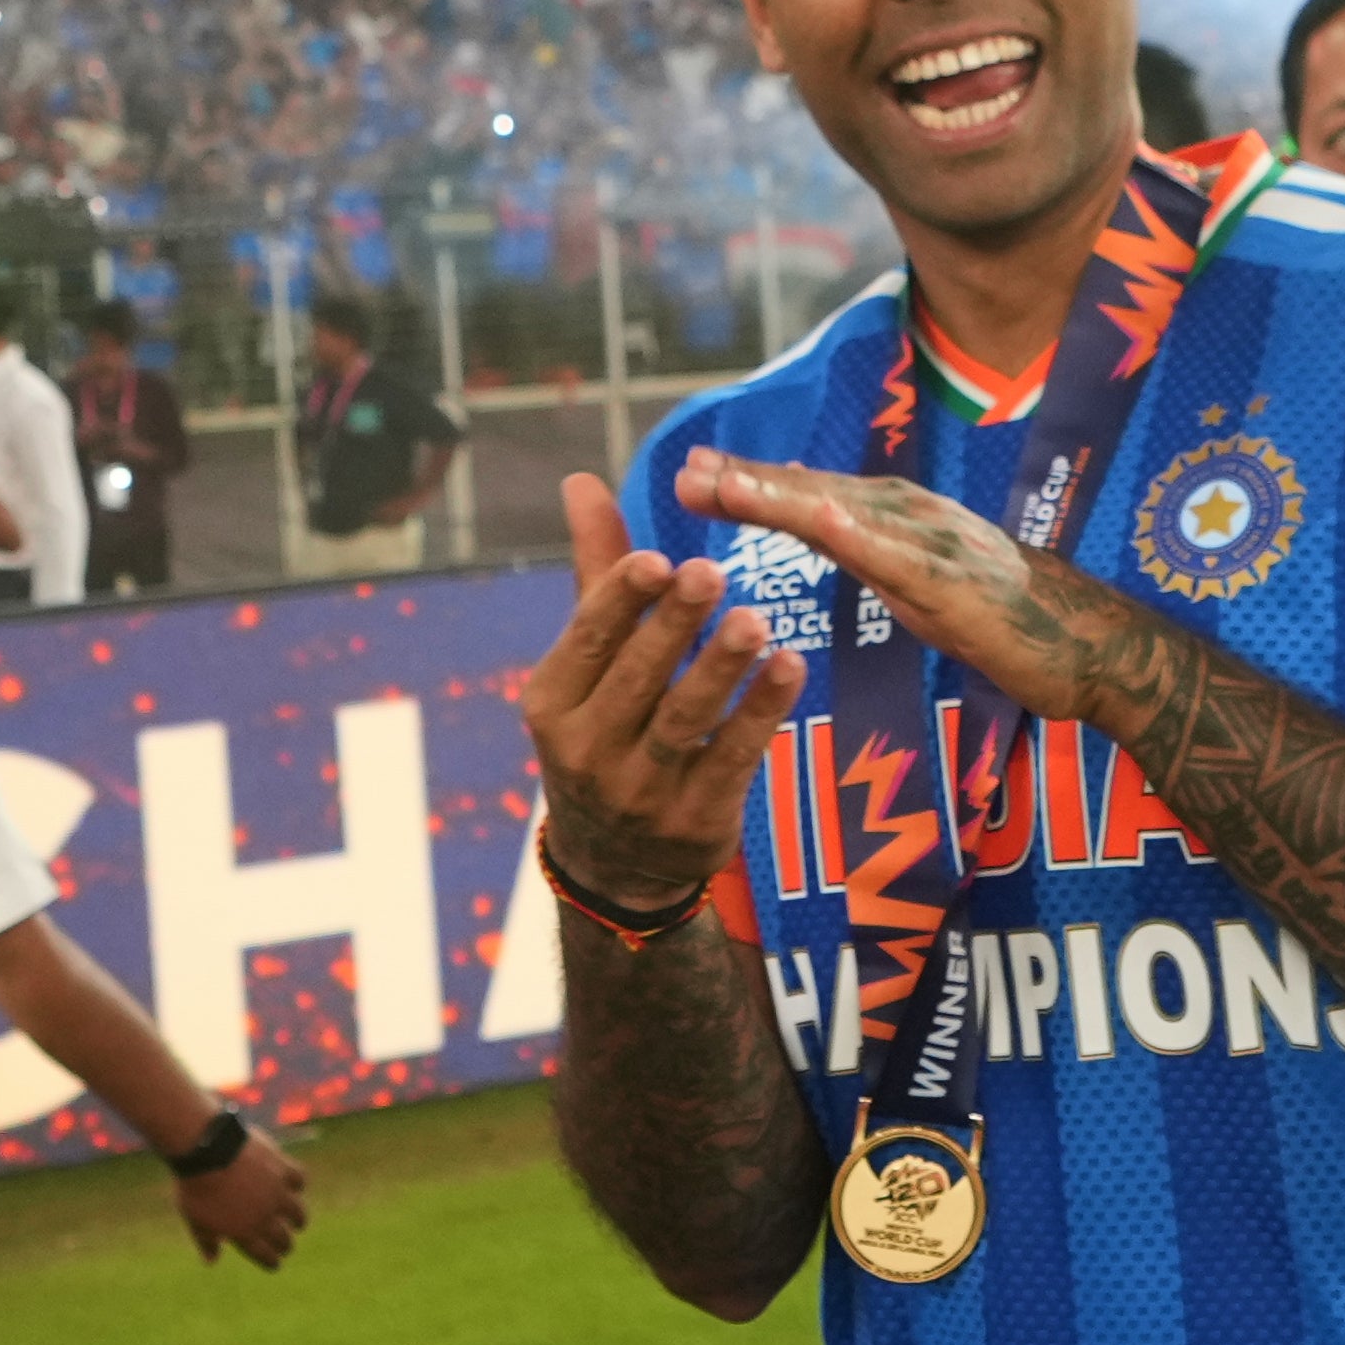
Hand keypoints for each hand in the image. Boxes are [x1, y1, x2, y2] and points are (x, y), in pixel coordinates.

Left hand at [175, 1123, 307, 1270]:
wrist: (207, 1153)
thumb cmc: (196, 1187)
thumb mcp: (195, 1219)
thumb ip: (206, 1241)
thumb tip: (212, 1262)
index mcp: (243, 1232)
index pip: (264, 1255)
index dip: (271, 1262)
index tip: (275, 1264)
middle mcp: (265, 1216)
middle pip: (282, 1238)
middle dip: (285, 1245)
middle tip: (286, 1246)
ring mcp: (276, 1193)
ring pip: (297, 1212)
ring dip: (299, 1220)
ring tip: (299, 1222)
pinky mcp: (282, 1169)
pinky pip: (299, 1180)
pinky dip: (299, 1184)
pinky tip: (296, 1186)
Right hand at [524, 472, 803, 908]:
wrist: (617, 864)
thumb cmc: (606, 731)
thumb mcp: (590, 664)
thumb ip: (599, 573)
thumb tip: (582, 480)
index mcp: (553, 702)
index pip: (587, 641)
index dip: (621, 599)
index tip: (658, 558)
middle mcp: (586, 750)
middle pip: (636, 678)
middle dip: (673, 626)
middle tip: (712, 573)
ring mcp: (638, 792)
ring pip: (684, 719)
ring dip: (721, 667)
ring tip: (755, 619)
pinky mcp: (693, 821)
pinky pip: (733, 757)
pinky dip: (762, 711)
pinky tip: (791, 667)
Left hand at [667, 446, 1106, 723]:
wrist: (1084, 642)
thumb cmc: (1002, 615)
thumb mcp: (917, 578)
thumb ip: (869, 548)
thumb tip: (816, 519)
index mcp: (898, 517)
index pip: (812, 494)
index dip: (752, 481)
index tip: (693, 471)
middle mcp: (911, 515)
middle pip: (816, 493)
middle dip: (749, 481)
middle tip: (685, 472)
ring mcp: (934, 543)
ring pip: (845, 514)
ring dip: (783, 496)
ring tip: (725, 485)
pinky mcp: (956, 583)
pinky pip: (900, 557)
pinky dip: (859, 535)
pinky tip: (821, 522)